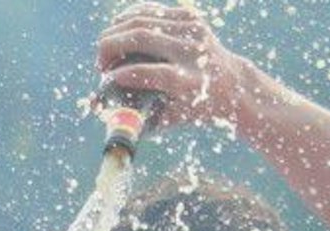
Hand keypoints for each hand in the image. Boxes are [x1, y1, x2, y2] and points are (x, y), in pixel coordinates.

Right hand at [95, 3, 273, 130]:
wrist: (232, 83)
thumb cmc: (194, 107)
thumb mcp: (170, 119)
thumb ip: (136, 119)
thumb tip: (98, 111)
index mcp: (192, 82)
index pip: (156, 73)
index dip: (127, 75)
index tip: (108, 79)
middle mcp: (194, 52)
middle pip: (144, 38)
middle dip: (112, 47)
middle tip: (100, 64)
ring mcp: (193, 30)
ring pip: (143, 20)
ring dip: (115, 32)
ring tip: (104, 50)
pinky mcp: (190, 17)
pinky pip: (151, 11)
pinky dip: (129, 17)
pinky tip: (117, 29)